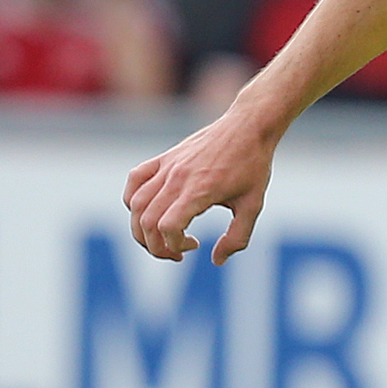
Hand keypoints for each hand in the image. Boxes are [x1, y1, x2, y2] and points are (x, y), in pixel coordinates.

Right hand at [123, 109, 275, 262]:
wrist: (247, 126)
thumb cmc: (253, 165)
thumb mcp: (253, 206)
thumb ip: (237, 237)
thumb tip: (217, 260)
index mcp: (199, 191)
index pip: (168, 227)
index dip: (174, 246)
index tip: (194, 246)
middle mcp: (177, 178)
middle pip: (146, 222)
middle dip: (156, 246)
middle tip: (177, 253)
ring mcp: (167, 167)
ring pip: (136, 205)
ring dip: (142, 229)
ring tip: (162, 238)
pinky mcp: (164, 158)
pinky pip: (135, 181)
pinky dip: (133, 201)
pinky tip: (148, 211)